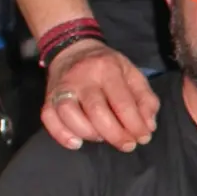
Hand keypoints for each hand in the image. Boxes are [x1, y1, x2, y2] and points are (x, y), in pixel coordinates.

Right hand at [41, 39, 159, 151]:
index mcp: (107, 68)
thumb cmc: (108, 67)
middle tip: (127, 145)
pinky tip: (77, 142)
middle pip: (96, 111)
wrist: (73, 50)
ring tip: (102, 138)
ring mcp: (62, 87)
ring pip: (69, 115)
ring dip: (89, 134)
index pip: (122, 102)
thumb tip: (148, 126)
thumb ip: (145, 99)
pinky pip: (49, 118)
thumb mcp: (133, 74)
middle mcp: (82, 77)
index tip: (143, 138)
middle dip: (115, 134)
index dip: (134, 124)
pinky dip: (61, 134)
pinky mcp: (47, 97)